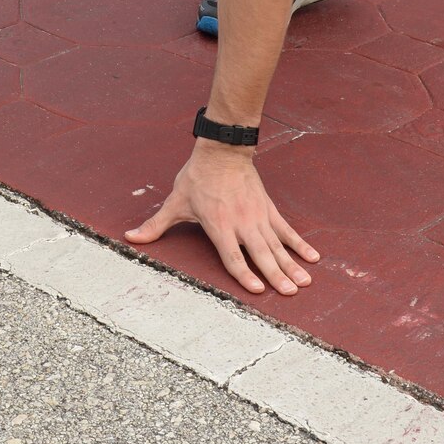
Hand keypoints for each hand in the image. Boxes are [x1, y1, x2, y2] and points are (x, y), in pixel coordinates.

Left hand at [125, 145, 318, 295]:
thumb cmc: (197, 177)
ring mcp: (258, 217)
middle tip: (289, 293)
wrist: (222, 150)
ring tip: (305, 283)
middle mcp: (242, 224)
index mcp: (219, 225)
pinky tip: (313, 258)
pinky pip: (286, 230)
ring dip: (291, 265)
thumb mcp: (175, 202)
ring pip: (277, 246)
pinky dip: (300, 244)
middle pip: (261, 255)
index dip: (244, 274)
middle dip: (276, 275)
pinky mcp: (268, 210)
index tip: (256, 290)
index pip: (232, 256)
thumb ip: (155, 224)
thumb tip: (130, 237)